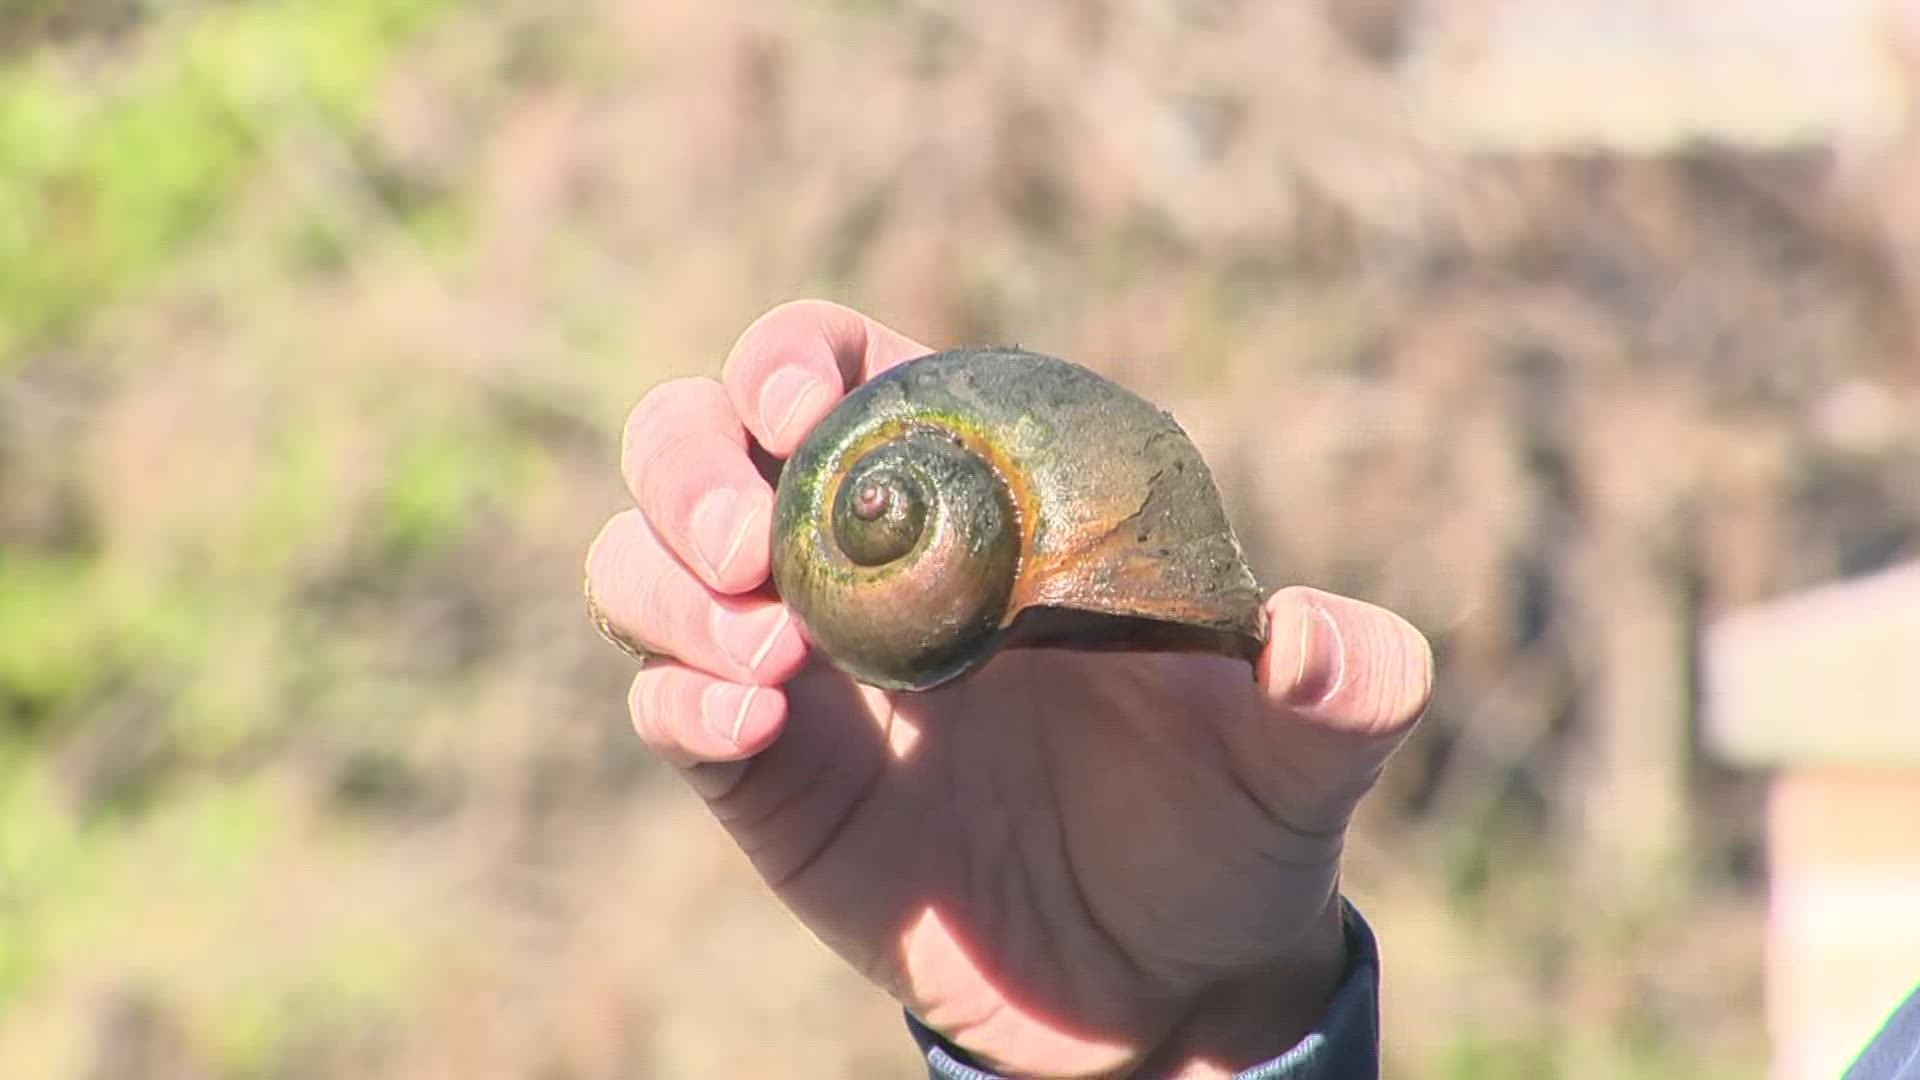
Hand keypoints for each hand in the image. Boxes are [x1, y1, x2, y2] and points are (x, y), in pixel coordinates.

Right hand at [585, 300, 1432, 1077]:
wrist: (1161, 984)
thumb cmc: (1229, 825)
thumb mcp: (1303, 755)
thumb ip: (1344, 685)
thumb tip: (1317, 637)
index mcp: (975, 493)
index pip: (843, 368)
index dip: (792, 356)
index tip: (797, 407)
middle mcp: (865, 560)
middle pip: (700, 441)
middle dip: (688, 465)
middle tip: (749, 550)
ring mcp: (803, 668)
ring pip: (645, 564)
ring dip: (661, 585)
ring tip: (767, 663)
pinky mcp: (767, 778)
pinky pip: (665, 706)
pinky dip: (676, 702)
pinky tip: (747, 730)